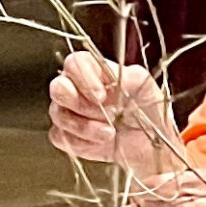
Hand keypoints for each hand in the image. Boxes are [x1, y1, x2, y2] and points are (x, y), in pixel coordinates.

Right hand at [48, 47, 173, 173]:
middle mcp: (74, 88)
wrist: (147, 141)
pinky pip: (60, 137)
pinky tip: (100, 142)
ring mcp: (67, 112)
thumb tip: (111, 81)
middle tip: (105, 115)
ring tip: (110, 133)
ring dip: (85, 127)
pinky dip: (80, 143)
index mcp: (93, 69)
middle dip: (80, 104)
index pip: (74, 63)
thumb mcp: (144, 86)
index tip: (102, 96)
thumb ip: (126, 77)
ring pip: (59, 115)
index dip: (84, 79)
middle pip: (58, 88)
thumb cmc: (146, 109)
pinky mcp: (65, 135)